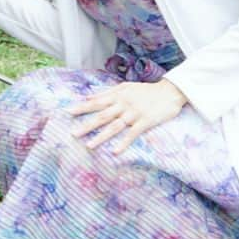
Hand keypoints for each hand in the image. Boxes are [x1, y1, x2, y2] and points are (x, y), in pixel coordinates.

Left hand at [68, 78, 186, 153]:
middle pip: (102, 116)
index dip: (82, 107)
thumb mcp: (125, 87)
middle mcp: (123, 104)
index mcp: (117, 96)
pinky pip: (133, 134)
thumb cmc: (145, 90)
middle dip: (87, 125)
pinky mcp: (146, 121)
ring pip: (115, 126)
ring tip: (89, 146)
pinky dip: (124, 142)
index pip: (96, 102)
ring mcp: (134, 114)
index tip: (68, 112)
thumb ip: (106, 92)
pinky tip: (115, 151)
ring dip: (101, 137)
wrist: (170, 91)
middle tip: (73, 134)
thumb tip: (87, 96)